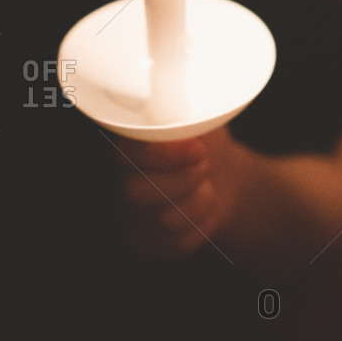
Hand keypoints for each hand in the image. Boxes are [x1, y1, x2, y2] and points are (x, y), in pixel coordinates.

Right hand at [110, 125, 246, 259]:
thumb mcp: (200, 117)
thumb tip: (178, 96)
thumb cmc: (206, 141)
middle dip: (183, 180)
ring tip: (205, 185)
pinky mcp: (145, 240)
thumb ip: (182, 112)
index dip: (164, 155)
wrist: (222, 175)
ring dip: (198, 201)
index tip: (197, 148)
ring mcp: (129, 212)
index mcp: (127, 142)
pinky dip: (200, 226)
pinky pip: (175, 244)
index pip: (127, 154)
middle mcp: (120, 177)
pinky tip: (201, 208)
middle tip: (204, 165)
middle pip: (135, 192)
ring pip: (163, 220)